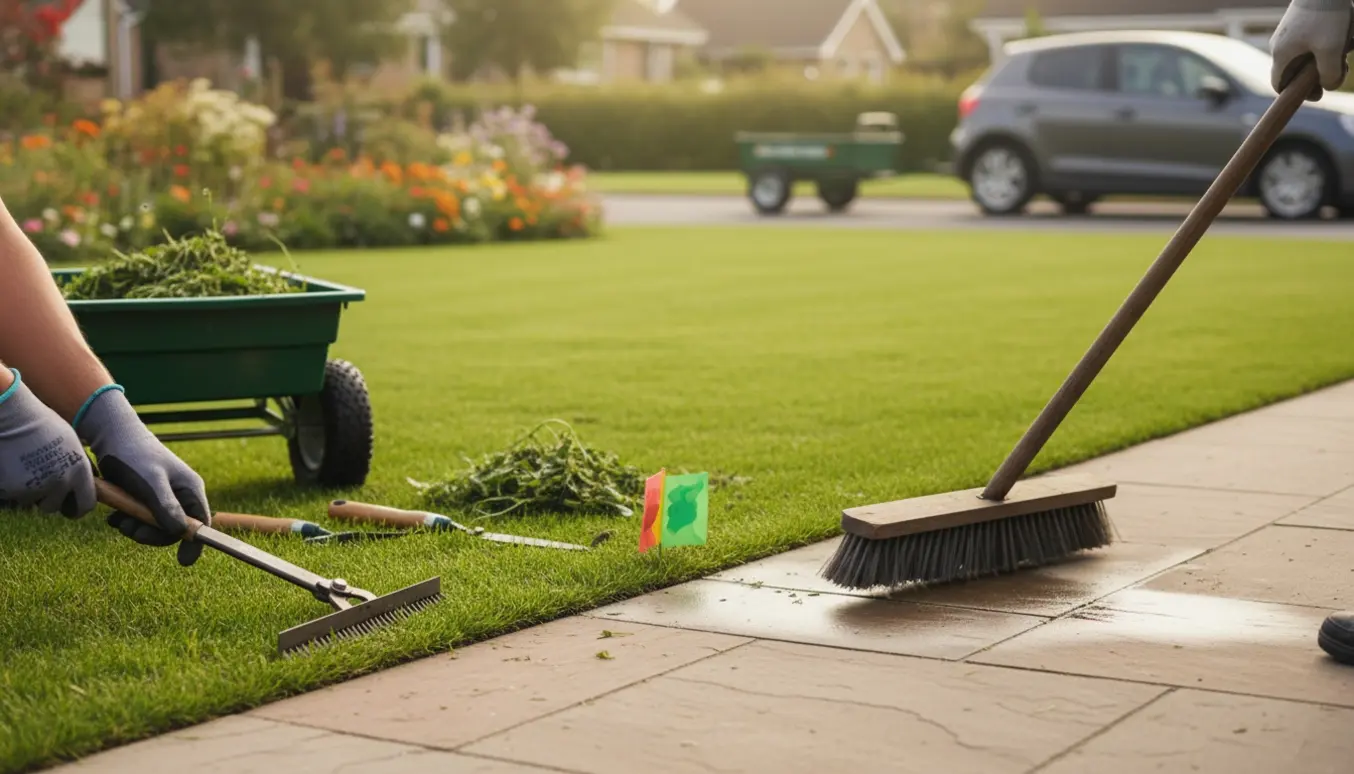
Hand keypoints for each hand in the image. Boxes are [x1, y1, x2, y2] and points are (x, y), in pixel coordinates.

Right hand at [0, 368, 95, 516]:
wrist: (14, 417)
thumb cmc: (43, 425)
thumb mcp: (72, 444)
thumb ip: (78, 468)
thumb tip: (85, 484)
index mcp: (78, 472)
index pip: (86, 504)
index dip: (78, 507)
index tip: (71, 506)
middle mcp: (60, 483)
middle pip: (54, 506)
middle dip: (47, 498)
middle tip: (40, 481)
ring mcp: (35, 488)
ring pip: (31, 500)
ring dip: (28, 490)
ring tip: (25, 466)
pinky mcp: (13, 490)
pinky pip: (14, 495)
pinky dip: (12, 485)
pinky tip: (13, 465)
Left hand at [75, 386, 210, 565]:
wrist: (111, 435)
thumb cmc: (135, 455)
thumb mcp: (150, 482)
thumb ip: (165, 507)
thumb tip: (180, 533)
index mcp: (190, 489)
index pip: (201, 523)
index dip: (194, 543)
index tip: (184, 562)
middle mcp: (180, 494)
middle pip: (174, 529)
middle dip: (150, 534)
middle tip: (127, 530)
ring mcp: (163, 497)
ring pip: (154, 526)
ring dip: (134, 528)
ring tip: (116, 519)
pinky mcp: (146, 497)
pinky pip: (141, 519)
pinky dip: (127, 521)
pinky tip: (113, 515)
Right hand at [1270, 0, 1353, 100]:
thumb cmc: (1327, 16)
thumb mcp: (1331, 49)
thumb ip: (1330, 74)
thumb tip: (1329, 87)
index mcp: (1281, 54)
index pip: (1279, 84)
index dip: (1295, 94)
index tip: (1318, 93)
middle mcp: (1281, 44)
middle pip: (1296, 71)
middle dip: (1318, 74)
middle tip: (1340, 71)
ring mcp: (1290, 32)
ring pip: (1307, 55)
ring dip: (1327, 58)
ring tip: (1346, 49)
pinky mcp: (1301, 22)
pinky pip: (1313, 41)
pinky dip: (1328, 43)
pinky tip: (1345, 36)